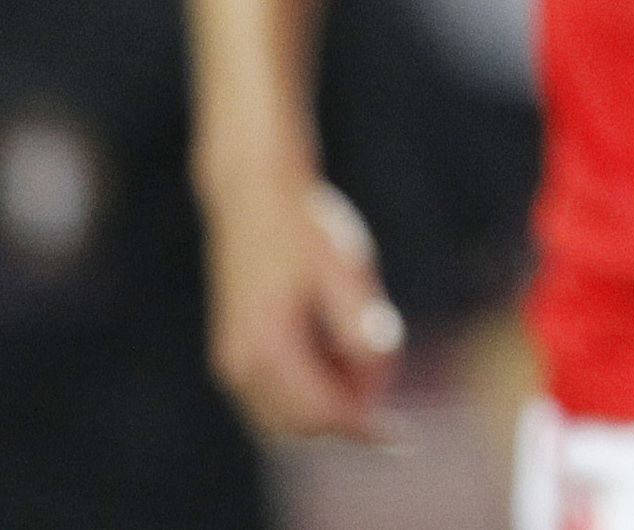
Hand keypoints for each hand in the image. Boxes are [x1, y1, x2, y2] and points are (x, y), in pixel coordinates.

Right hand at [205, 169, 402, 442]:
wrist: (256, 197)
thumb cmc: (306, 227)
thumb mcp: (346, 268)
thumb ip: (360, 326)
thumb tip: (378, 376)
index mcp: (266, 347)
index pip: (318, 413)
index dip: (363, 427)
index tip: (401, 436)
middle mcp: (240, 365)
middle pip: (301, 425)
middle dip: (348, 414)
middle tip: (386, 371)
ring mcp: (232, 363)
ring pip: (285, 417)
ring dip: (329, 402)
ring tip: (361, 345)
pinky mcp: (236, 354)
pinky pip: (274, 398)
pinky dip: (310, 390)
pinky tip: (338, 346)